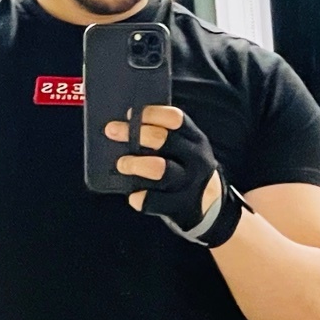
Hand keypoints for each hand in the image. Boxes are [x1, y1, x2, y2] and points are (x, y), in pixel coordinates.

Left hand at [106, 105, 222, 226]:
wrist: (207, 205)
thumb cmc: (183, 168)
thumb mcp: (183, 147)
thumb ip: (162, 134)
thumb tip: (126, 122)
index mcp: (195, 139)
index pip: (175, 119)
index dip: (151, 114)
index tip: (130, 114)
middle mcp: (196, 159)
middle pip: (163, 139)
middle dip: (134, 134)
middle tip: (113, 132)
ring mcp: (189, 183)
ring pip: (160, 169)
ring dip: (135, 164)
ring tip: (122, 164)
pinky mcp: (180, 206)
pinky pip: (153, 200)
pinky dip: (138, 196)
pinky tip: (133, 194)